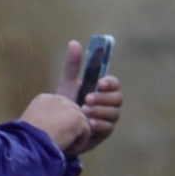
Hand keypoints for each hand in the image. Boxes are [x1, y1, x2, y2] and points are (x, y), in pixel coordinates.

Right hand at [20, 93, 91, 154]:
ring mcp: (69, 108)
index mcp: (44, 98)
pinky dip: (78, 144)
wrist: (29, 144)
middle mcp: (58, 99)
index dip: (59, 122)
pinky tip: (66, 148)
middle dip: (70, 127)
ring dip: (73, 136)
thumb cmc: (27, 138)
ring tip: (60, 144)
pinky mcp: (78, 119)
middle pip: (74, 113)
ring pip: (81, 123)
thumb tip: (57, 123)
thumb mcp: (33, 121)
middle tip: (58, 140)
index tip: (50, 133)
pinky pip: (86, 132)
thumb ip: (46, 117)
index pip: (61, 107)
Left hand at [53, 40, 123, 156]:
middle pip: (117, 98)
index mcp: (102, 91)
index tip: (99, 83)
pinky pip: (109, 128)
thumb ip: (72, 66)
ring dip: (100, 111)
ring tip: (84, 111)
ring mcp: (107, 119)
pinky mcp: (103, 133)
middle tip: (87, 99)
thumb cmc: (65, 105)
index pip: (114, 84)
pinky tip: (88, 123)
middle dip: (103, 98)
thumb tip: (74, 42)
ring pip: (115, 113)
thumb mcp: (67, 85)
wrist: (56, 128)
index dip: (110, 82)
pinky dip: (100, 124)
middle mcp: (108, 104)